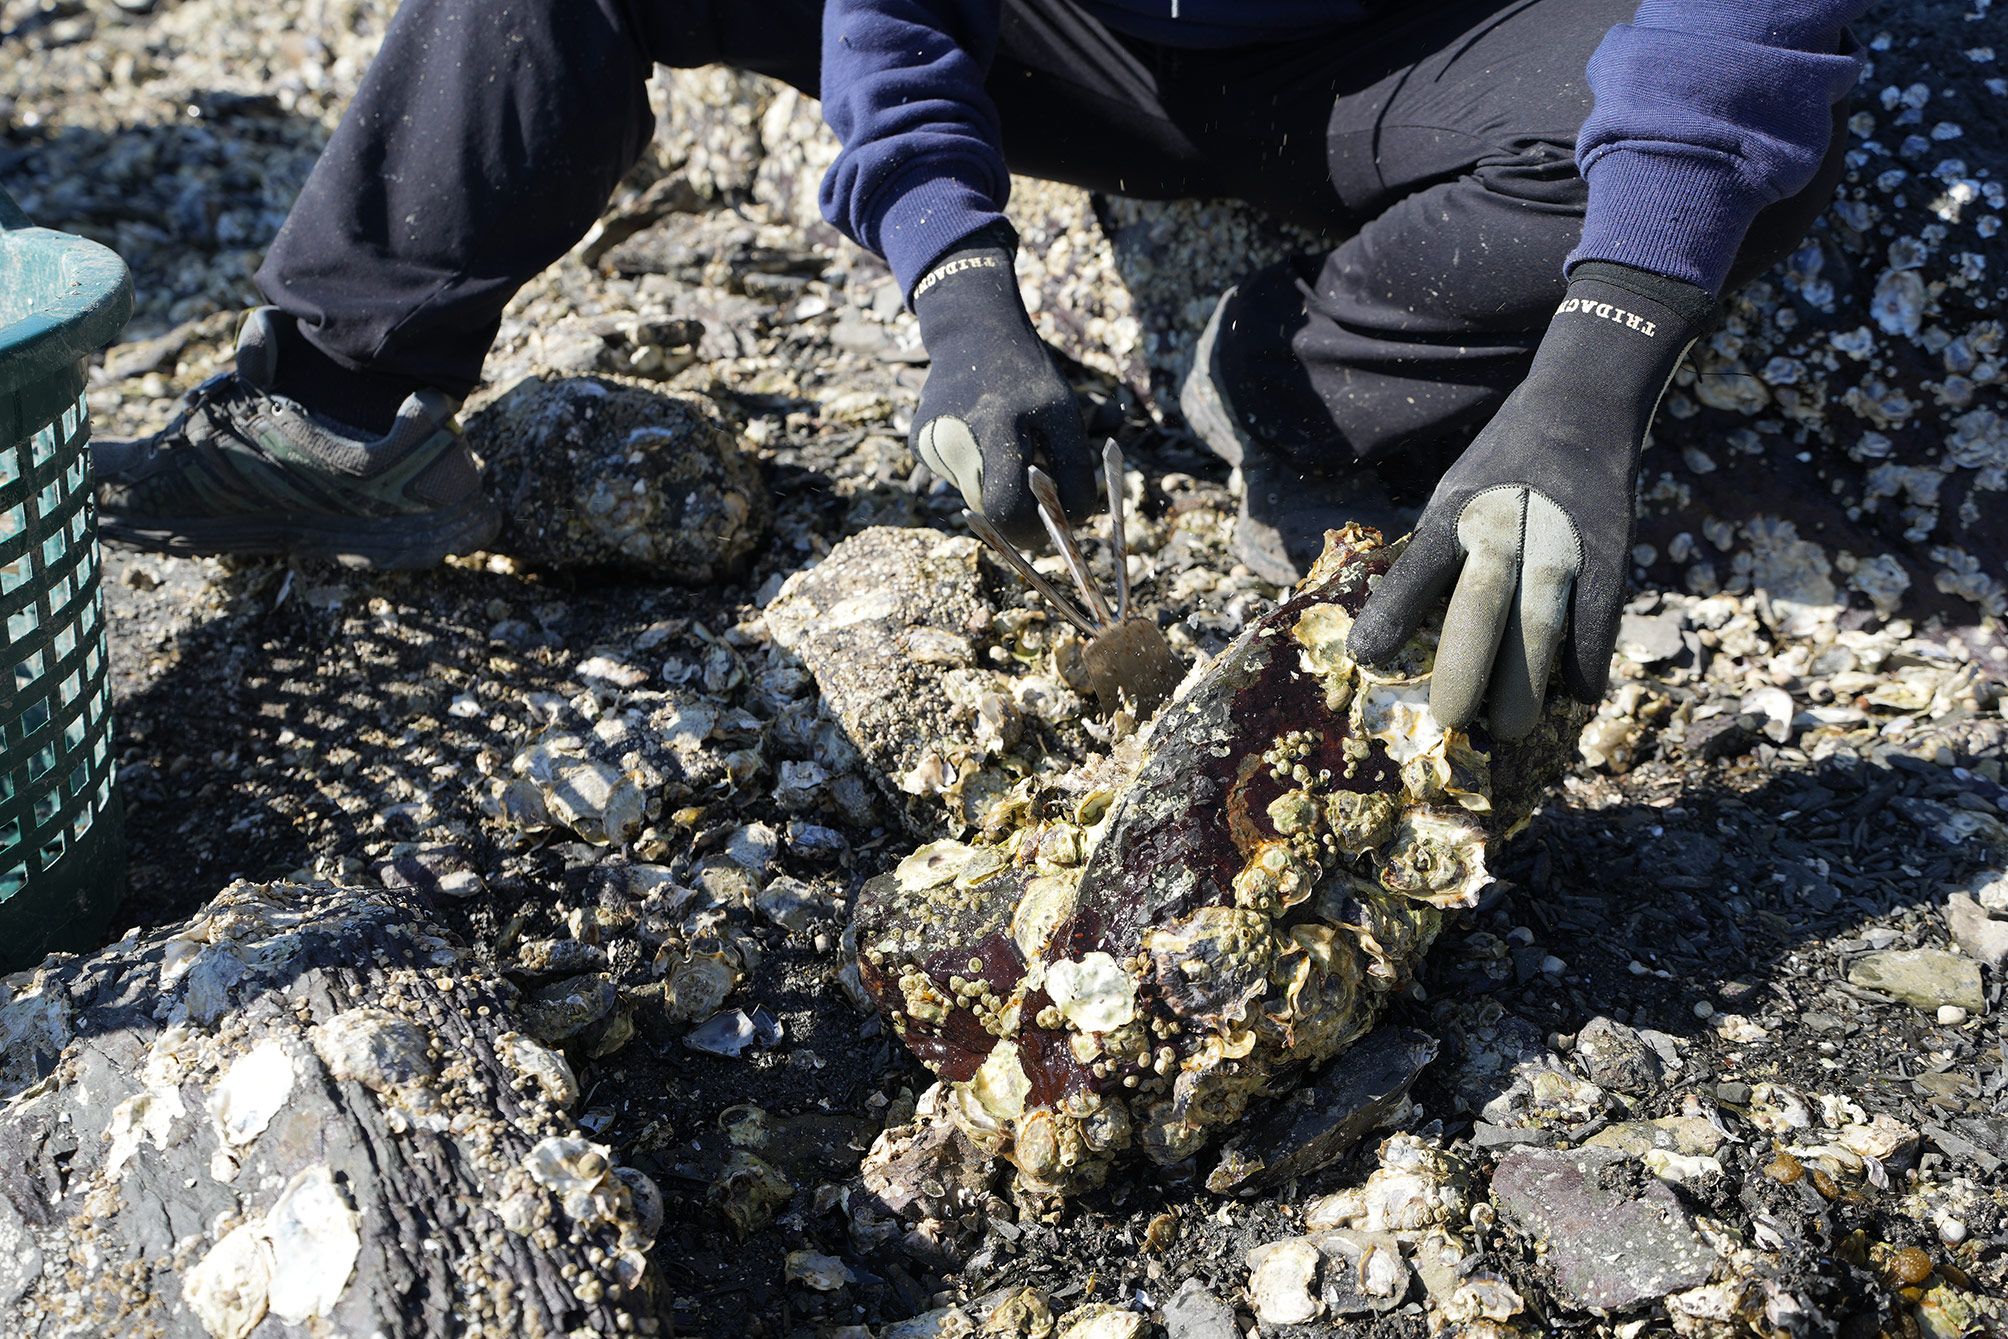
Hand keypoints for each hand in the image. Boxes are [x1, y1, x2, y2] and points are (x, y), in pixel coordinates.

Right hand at [909, 223, 1096, 547]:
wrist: (972, 331)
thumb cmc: (1029, 376)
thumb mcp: (1066, 412)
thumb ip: (1077, 467)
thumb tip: (1080, 520)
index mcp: (998, 427)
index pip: (1006, 508)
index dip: (1030, 526)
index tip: (1049, 522)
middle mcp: (956, 439)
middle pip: (990, 507)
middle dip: (1017, 506)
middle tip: (1036, 489)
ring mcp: (931, 444)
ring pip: (973, 495)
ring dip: (995, 484)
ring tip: (1005, 442)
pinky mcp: (919, 446)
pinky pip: (955, 478)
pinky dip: (974, 469)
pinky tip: (979, 435)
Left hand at [1347, 262, 1715, 738]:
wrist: (1579, 409)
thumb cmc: (1497, 474)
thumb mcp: (1452, 498)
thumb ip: (1435, 558)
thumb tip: (1397, 633)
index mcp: (1456, 512)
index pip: (1418, 568)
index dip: (1393, 614)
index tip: (1365, 660)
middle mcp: (1506, 525)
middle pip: (1483, 603)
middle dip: (1466, 665)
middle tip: (1449, 718)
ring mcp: (1561, 539)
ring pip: (1541, 619)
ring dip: (1526, 680)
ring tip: (1512, 728)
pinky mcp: (1609, 552)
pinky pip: (1599, 616)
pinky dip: (1588, 659)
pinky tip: (1579, 697)